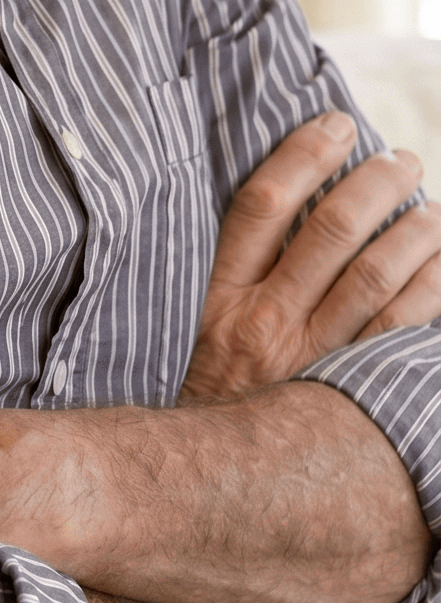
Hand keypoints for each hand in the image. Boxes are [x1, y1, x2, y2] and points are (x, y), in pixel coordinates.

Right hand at [181, 113, 440, 402]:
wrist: (201, 478)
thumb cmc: (197, 390)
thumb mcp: (185, 325)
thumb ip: (221, 272)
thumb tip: (269, 206)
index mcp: (217, 295)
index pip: (262, 205)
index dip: (303, 156)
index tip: (334, 124)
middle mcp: (264, 320)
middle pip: (330, 232)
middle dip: (374, 186)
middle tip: (401, 161)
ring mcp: (310, 357)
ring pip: (376, 276)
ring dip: (414, 232)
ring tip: (433, 208)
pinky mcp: (347, 389)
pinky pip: (401, 331)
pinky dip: (431, 289)